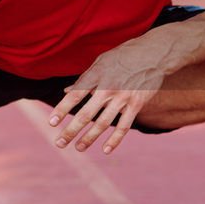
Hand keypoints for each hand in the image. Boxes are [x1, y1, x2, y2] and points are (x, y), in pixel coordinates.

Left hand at [48, 41, 166, 153]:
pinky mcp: (136, 104)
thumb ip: (85, 79)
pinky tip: (105, 149)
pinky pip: (124, 126)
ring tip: (78, 148)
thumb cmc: (122, 56)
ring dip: (89, 138)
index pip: (75, 95)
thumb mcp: (100, 62)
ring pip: (103, 123)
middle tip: (59, 143)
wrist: (153, 54)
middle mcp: (108, 88)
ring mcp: (123, 97)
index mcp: (96, 75)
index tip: (51, 123)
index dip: (61, 109)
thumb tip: (66, 91)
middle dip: (71, 130)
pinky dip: (115, 140)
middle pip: (86, 114)